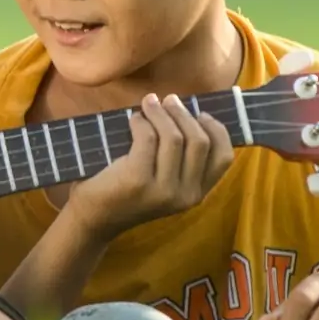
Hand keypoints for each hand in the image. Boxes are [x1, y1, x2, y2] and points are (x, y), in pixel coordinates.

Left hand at [61, 94, 234, 239]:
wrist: (95, 218)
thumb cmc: (129, 193)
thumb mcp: (166, 181)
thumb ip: (182, 159)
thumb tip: (186, 111)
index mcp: (197, 193)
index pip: (223, 158)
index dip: (216, 130)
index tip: (200, 113)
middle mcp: (186, 195)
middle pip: (200, 141)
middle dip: (184, 114)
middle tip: (169, 100)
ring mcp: (163, 190)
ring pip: (174, 137)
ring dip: (161, 113)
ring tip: (149, 103)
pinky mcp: (138, 180)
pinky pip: (148, 138)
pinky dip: (141, 122)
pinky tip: (134, 120)